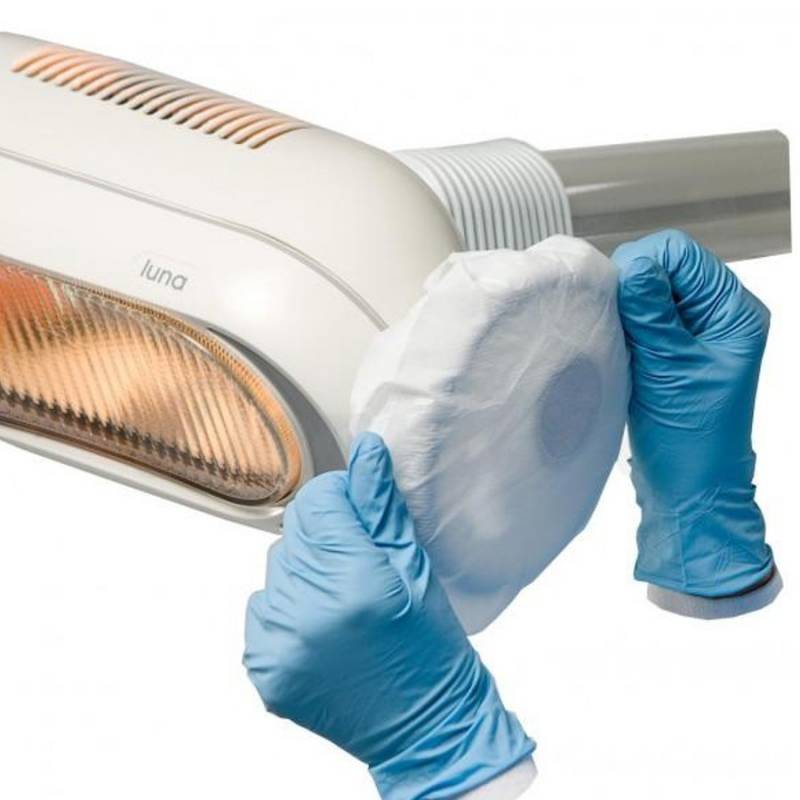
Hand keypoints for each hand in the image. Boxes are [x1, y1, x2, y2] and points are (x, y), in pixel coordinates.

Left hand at [244, 432, 533, 798]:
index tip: (359, 516)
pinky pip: (262, 607)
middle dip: (326, 537)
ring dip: (305, 573)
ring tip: (343, 601)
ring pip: (278, 566)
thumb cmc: (430, 648)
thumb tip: (367, 450)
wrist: (423, 725)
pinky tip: (322, 626)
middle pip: (296, 531)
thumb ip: (381, 508)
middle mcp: (310, 614)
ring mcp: (281, 645)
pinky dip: (288, 608)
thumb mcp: (415, 569)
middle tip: (360, 568)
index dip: (342, 499)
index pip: (319, 500)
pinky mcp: (265, 668)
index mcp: (357, 583)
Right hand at [613, 230, 779, 616]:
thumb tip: (633, 262)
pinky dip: (624, 327)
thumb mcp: (669, 369)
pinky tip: (620, 350)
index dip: (644, 265)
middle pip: (664, 267)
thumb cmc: (690, 438)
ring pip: (648, 292)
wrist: (687, 489)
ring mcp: (693, 333)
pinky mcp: (671, 350)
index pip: (681, 253)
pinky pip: (641, 318)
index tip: (618, 297)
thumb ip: (651, 313)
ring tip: (622, 344)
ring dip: (626, 310)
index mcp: (733, 312)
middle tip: (619, 326)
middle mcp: (717, 316)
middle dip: (632, 287)